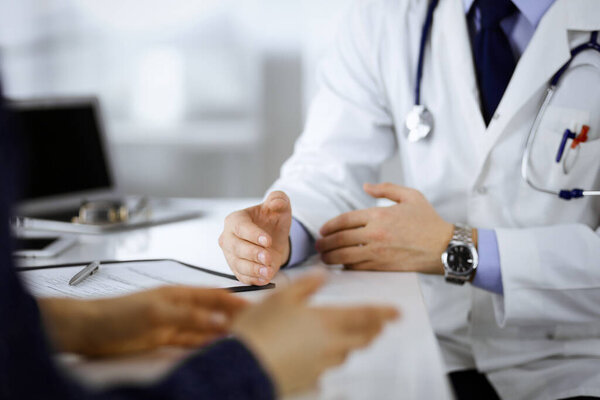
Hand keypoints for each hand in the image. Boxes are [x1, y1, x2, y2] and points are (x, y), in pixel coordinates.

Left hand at [38, 286, 247, 356]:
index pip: (215, 296)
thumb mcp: (158, 313)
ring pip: (203, 329)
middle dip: (232, 319)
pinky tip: (213, 350)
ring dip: (219, 334)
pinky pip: (189, 342)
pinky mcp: (162, 340)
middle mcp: (178, 307)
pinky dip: (203, 346)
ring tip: (239, 341)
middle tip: (252, 328)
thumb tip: (219, 318)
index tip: (256, 308)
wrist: (88, 330)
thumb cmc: (115, 314)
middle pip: (212, 312)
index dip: (236, 302)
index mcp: (179, 294)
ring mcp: (171, 324)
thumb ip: (190, 316)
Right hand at [219, 191, 291, 285]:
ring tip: (267, 270)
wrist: (273, 240)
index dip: (254, 235)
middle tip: (267, 257)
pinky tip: (264, 279)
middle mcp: (228, 237)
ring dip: (253, 269)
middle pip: (236, 247)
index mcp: (235, 220)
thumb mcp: (279, 207)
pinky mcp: (237, 269)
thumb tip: (276, 202)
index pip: (241, 227)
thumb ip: (278, 200)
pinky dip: (253, 279)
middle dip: (253, 253)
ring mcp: (231, 255)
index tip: (268, 241)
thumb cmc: (271, 221)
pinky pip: (242, 277)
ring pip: (238, 264)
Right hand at [232, 272, 398, 395]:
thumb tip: (321, 276)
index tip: (397, 313)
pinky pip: (327, 368)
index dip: (383, 313)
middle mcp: (331, 345)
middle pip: (362, 337)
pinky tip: (317, 354)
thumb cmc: (260, 329)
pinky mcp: (310, 379)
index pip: (365, 315)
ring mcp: (321, 365)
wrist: (243, 365)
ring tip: (349, 336)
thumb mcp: (281, 297)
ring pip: (346, 353)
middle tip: (378, 324)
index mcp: (327, 320)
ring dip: (353, 343)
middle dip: (373, 329)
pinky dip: (329, 358)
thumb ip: (306, 285)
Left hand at [316, 183, 453, 273]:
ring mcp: (377, 252)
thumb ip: (386, 189)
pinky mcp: (382, 267)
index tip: (323, 230)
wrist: (445, 247)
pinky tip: (342, 266)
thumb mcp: (411, 196)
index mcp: (379, 214)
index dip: (329, 226)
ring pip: (344, 256)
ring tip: (324, 258)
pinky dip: (346, 267)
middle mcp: (375, 233)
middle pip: (340, 239)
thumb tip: (366, 187)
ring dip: (330, 257)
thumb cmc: (429, 222)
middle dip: (325, 243)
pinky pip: (357, 268)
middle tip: (318, 246)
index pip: (344, 220)